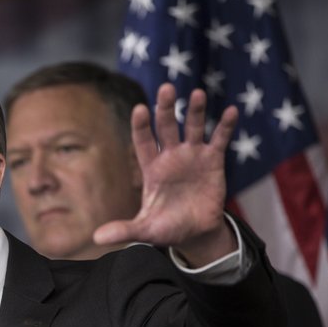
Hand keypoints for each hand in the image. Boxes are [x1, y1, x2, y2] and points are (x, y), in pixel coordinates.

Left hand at [94, 83, 239, 265]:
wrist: (196, 233)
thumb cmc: (167, 228)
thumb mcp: (145, 230)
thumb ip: (124, 230)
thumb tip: (96, 238)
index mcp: (151, 169)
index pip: (143, 142)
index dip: (141, 126)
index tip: (139, 109)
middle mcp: (170, 157)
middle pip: (166, 127)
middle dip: (165, 109)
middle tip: (166, 88)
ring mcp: (192, 156)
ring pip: (192, 127)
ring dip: (194, 110)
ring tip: (196, 93)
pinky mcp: (213, 161)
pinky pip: (219, 139)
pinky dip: (225, 125)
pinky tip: (231, 110)